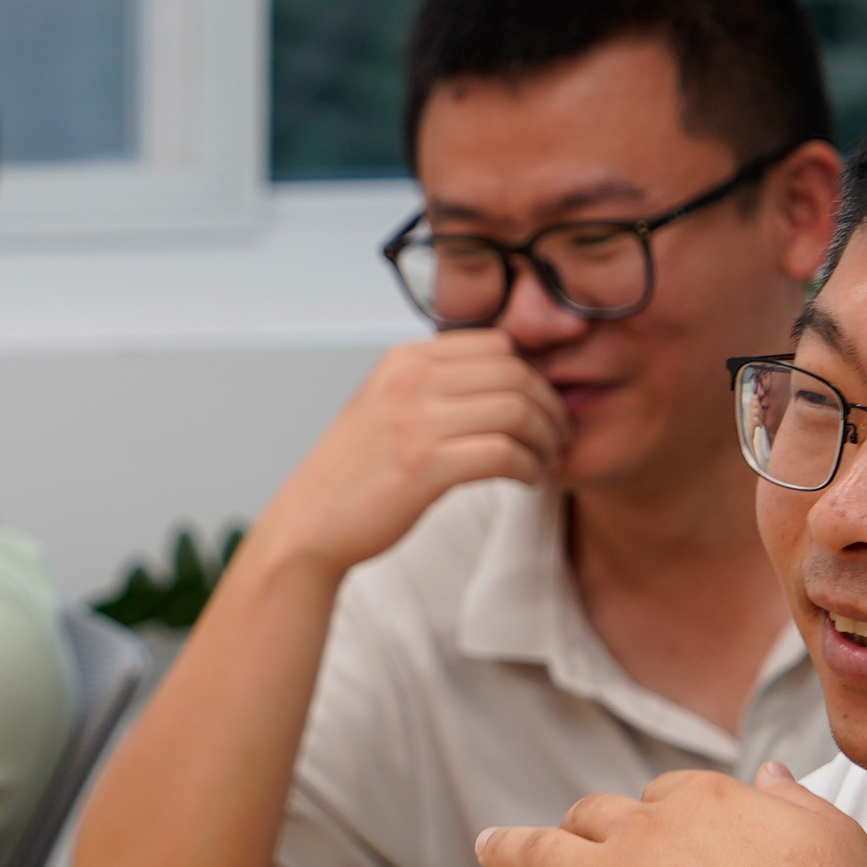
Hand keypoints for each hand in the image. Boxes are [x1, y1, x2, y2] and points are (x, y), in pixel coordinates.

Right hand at [256, 333, 569, 580]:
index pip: (496, 342)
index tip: (541, 404)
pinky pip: (503, 453)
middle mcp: (409, 380)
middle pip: (515, 373)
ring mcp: (415, 422)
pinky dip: (529, 467)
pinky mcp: (423, 467)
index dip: (532, 373)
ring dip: (545, 439)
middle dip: (549, 406)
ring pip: (516, 410)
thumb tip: (502, 379)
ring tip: (545, 460)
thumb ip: (433, 384)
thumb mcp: (385, 405)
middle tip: (557, 435)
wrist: (309, 523)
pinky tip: (528, 480)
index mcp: (403, 359)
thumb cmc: (353, 473)